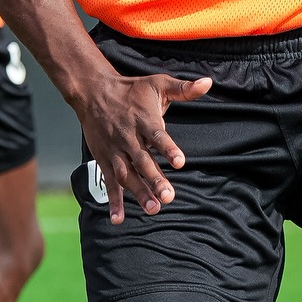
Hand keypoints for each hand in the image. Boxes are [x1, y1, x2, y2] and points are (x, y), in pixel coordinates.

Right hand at [76, 72, 212, 223]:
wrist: (93, 91)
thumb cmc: (130, 89)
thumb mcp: (158, 83)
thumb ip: (184, 88)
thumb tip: (208, 83)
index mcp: (143, 120)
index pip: (157, 136)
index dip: (168, 149)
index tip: (180, 163)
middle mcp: (129, 137)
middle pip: (142, 160)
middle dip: (155, 179)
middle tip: (168, 197)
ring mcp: (115, 150)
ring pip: (127, 174)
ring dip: (139, 192)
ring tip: (152, 209)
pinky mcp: (105, 160)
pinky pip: (109, 182)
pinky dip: (113, 201)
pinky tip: (118, 218)